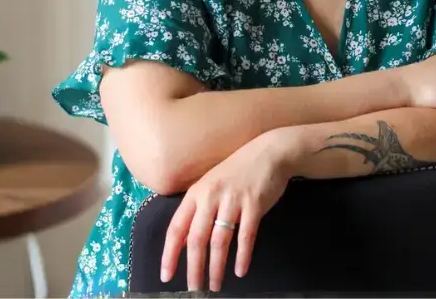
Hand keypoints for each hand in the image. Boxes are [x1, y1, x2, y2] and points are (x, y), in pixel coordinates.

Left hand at [160, 128, 294, 291]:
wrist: (269, 152)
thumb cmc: (238, 170)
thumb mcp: (212, 185)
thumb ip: (199, 210)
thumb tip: (186, 243)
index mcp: (197, 192)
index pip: (177, 227)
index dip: (170, 254)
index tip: (166, 276)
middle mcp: (212, 195)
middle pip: (197, 238)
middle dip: (194, 268)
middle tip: (194, 290)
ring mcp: (233, 199)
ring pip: (219, 240)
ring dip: (216, 267)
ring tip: (215, 285)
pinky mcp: (254, 204)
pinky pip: (246, 235)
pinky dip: (242, 255)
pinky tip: (240, 270)